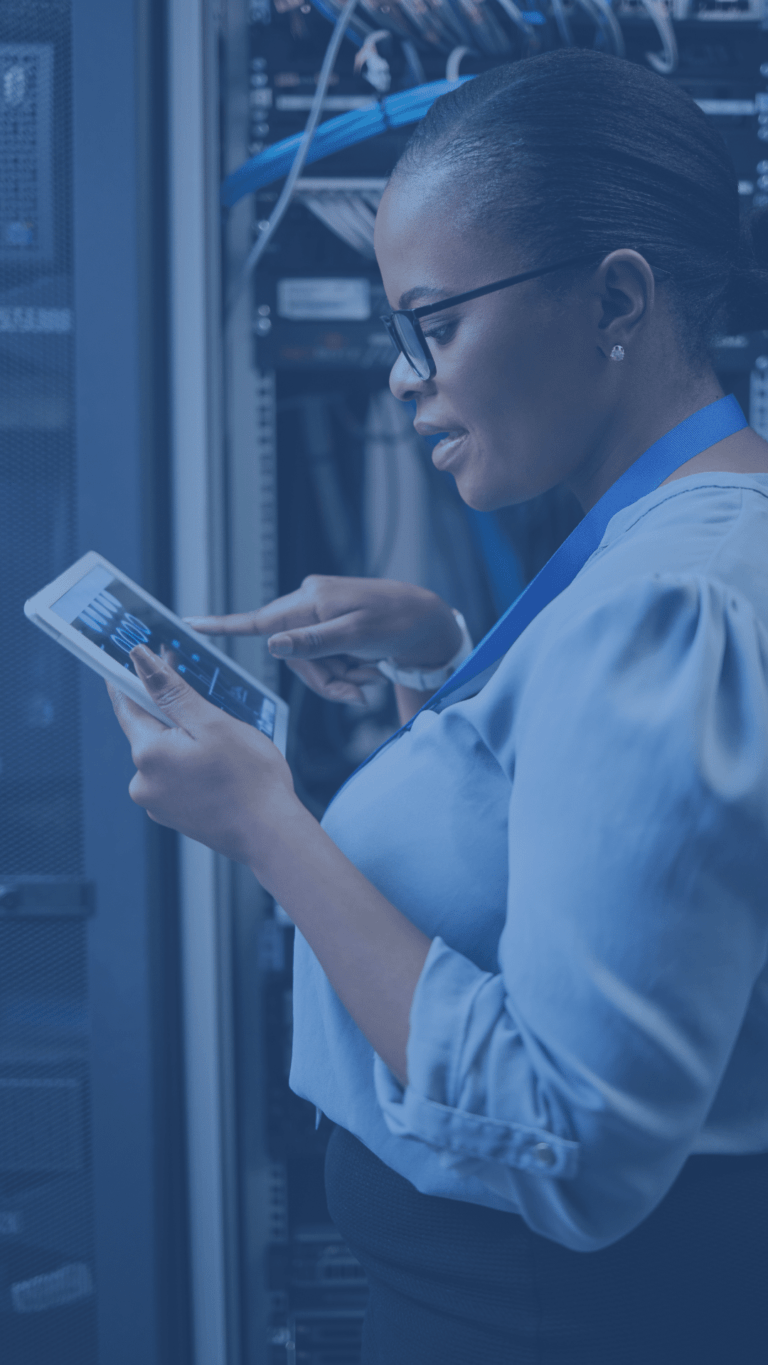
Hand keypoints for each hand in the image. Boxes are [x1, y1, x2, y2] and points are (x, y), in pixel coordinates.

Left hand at [106, 643, 298, 868]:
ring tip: (223, 747)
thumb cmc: (251, 781)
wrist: (271, 835)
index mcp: (149, 753)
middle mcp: (144, 781)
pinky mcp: (172, 814)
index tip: (137, 660)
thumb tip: (141, 660)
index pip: (126, 704)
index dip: (132, 678)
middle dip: (172, 713)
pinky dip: (191, 765)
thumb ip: (171, 691)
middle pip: (148, 730)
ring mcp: (157, 802)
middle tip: (204, 704)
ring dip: (185, 742)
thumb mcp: (213, 723)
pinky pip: (174, 777)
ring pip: (164, 754)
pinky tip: (218, 768)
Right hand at [184, 576, 462, 705]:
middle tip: (361, 688)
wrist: (428, 621)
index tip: (188, 624)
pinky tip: (372, 670)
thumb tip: (273, 644)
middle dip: (326, 680)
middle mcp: (309, 606)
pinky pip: (327, 665)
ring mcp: (320, 620)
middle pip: (294, 660)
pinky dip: (348, 675)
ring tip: (373, 674)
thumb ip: (314, 642)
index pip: (258, 619)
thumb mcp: (358, 635)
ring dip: (342, 681)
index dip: (221, 626)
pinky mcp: (330, 633)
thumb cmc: (398, 622)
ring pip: (312, 668)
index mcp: (310, 600)